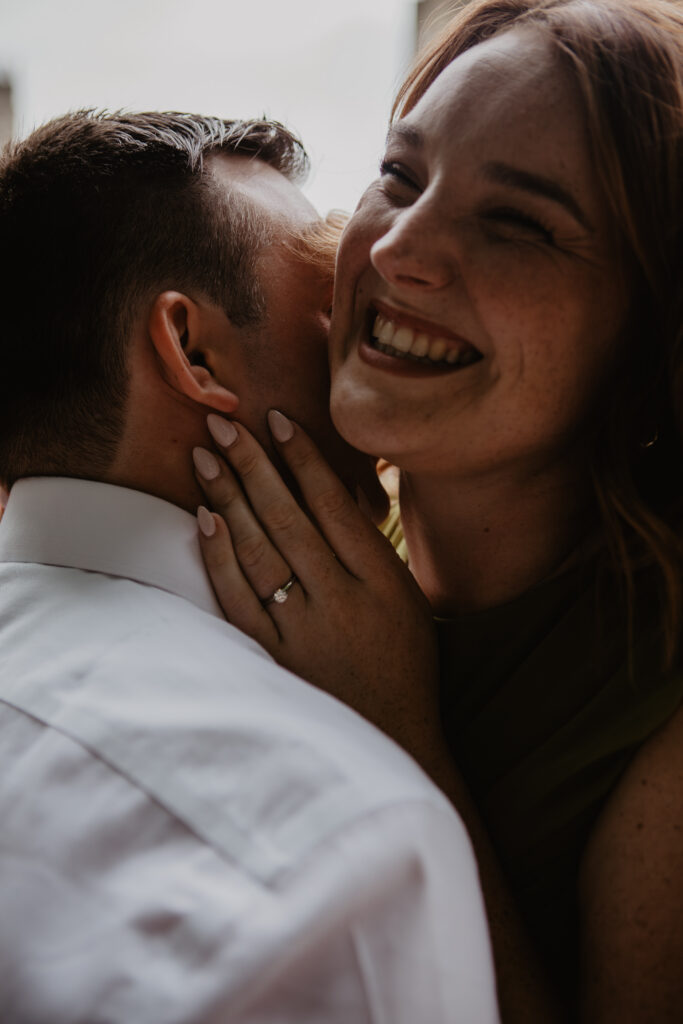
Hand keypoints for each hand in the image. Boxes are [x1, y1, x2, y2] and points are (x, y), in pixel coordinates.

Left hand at [193, 410, 441, 764]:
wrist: (391, 739)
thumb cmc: (402, 663)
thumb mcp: (405, 599)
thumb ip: (369, 548)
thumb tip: (329, 491)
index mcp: (383, 580)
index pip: (333, 503)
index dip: (301, 457)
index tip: (275, 420)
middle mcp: (343, 599)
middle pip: (289, 517)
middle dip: (253, 464)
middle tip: (223, 423)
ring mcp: (305, 631)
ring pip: (260, 550)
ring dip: (229, 498)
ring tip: (206, 457)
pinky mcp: (274, 658)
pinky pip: (239, 599)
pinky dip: (220, 557)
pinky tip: (205, 519)